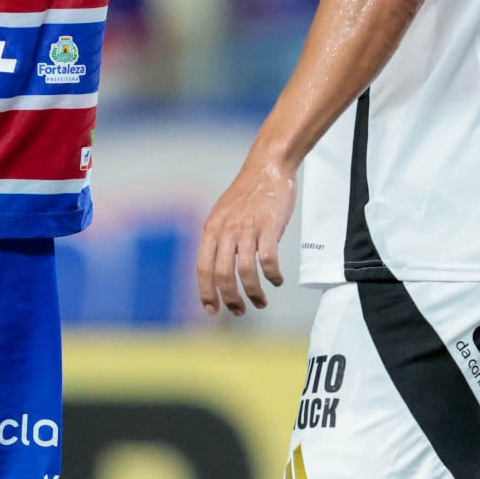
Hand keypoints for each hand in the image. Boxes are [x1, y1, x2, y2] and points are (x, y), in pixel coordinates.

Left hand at [197, 154, 296, 316]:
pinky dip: (273, 276)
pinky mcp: (269, 226)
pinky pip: (269, 260)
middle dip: (230, 299)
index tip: (212, 311)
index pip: (203, 268)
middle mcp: (226, 229)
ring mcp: (247, 228)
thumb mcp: (223, 214)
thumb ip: (218, 239)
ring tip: (261, 302)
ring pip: (246, 271)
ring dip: (254, 293)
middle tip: (240, 311)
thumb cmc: (247, 194)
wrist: (267, 167)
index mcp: (211, 228)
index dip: (206, 293)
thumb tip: (216, 271)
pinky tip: (277, 280)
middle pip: (222, 275)